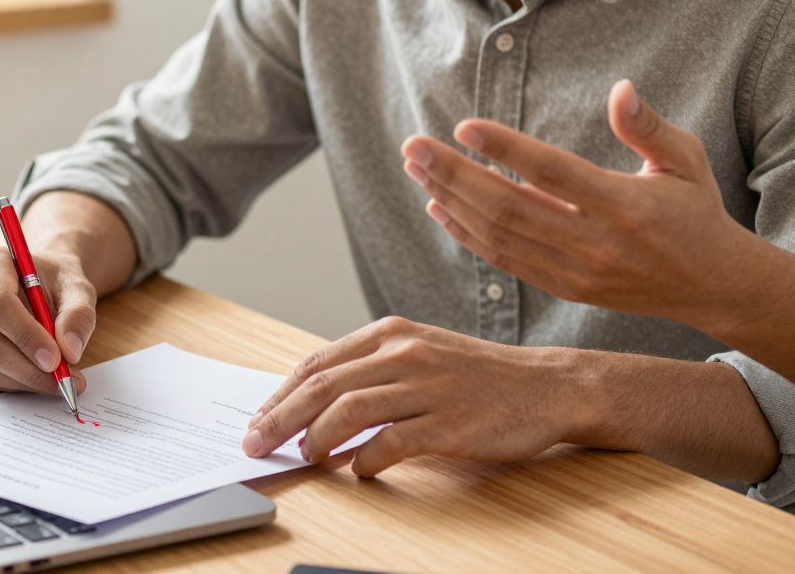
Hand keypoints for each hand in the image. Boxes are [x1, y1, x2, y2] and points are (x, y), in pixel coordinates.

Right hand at [0, 245, 96, 393]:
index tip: (55, 359)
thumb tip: (69, 350)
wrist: (37, 284)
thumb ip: (79, 315)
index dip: (26, 336)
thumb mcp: (78, 288)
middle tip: (63, 379)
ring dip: (21, 381)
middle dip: (28, 369)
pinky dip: (9, 384)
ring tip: (53, 378)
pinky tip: (31, 374)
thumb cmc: (54, 283)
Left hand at [242, 317, 579, 475]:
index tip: (258, 419)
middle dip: (280, 418)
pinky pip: (392, 443)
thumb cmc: (475, 375)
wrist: (546, 385)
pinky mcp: (451, 423)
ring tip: (306, 457)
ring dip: (317, 439)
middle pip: (323, 386)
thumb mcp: (418, 352)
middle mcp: (405, 353)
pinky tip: (359, 470)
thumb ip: (370, 370)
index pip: (317, 362)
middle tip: (256, 444)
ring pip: (350, 410)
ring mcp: (429, 387)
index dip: (280, 394)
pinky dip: (365, 460)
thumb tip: (311, 406)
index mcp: (390, 332)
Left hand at [400, 79, 752, 323]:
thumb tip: (620, 89)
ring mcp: (575, 271)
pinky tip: (439, 206)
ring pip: (499, 236)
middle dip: (455, 175)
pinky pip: (503, 261)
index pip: (555, 174)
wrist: (712, 286)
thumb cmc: (695, 212)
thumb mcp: (686, 162)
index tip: (463, 127)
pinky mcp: (563, 288)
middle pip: (510, 207)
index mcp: (625, 206)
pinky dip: (466, 234)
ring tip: (418, 169)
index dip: (507, 151)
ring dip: (451, 200)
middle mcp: (595, 243)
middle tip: (414, 146)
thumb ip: (648, 128)